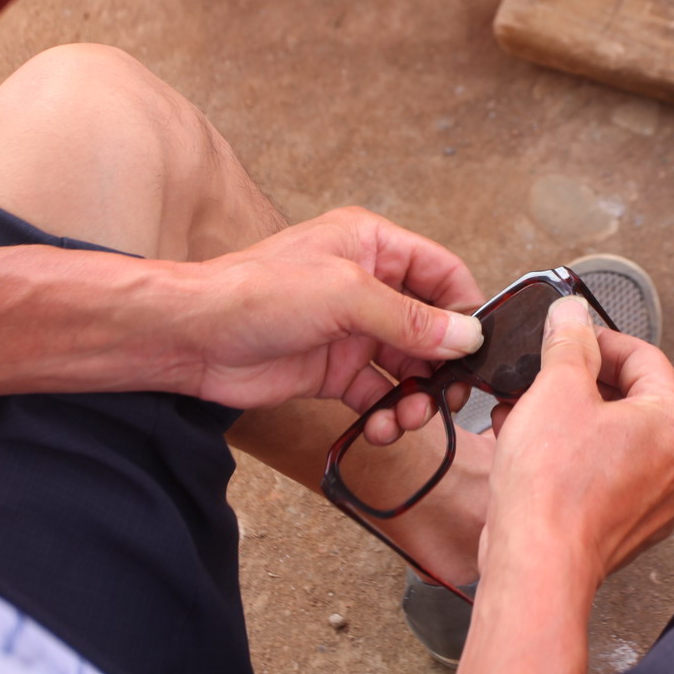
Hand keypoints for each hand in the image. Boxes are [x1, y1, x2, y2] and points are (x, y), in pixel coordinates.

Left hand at [173, 207, 484, 415]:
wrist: (194, 338)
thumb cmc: (256, 293)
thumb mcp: (346, 294)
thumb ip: (410, 318)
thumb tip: (466, 336)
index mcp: (373, 246)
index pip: (442, 273)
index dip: (465, 310)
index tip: (478, 349)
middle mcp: (367, 285)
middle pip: (431, 327)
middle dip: (444, 364)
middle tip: (448, 395)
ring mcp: (350, 331)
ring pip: (408, 367)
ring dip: (417, 396)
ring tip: (408, 417)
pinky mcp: (333, 371)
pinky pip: (379, 395)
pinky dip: (387, 415)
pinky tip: (380, 428)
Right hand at [480, 296, 673, 590]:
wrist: (536, 566)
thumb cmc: (553, 490)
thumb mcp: (557, 388)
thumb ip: (569, 342)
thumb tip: (573, 316)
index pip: (644, 357)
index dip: (596, 340)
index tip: (567, 337)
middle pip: (630, 397)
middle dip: (576, 383)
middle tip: (540, 376)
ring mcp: (660, 500)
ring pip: (613, 435)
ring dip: (567, 417)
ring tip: (524, 412)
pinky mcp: (631, 525)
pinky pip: (605, 471)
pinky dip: (572, 454)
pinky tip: (529, 447)